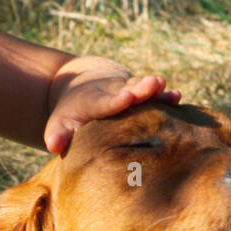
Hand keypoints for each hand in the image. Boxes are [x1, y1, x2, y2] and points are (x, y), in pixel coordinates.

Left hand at [44, 57, 180, 154]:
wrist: (84, 86)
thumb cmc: (71, 116)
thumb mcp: (59, 124)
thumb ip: (57, 134)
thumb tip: (54, 145)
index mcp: (94, 101)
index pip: (105, 101)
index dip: (116, 100)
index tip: (126, 98)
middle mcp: (115, 92)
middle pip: (130, 89)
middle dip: (142, 88)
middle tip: (154, 84)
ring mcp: (131, 91)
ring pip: (145, 89)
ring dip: (156, 90)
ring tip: (166, 87)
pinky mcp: (143, 95)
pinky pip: (156, 96)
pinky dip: (166, 96)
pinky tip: (177, 97)